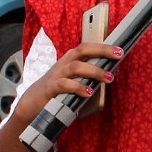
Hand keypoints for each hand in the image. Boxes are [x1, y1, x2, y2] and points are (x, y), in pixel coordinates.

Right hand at [8, 40, 123, 130]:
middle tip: (118, 56)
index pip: (87, 47)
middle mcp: (63, 64)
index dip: (103, 47)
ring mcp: (56, 75)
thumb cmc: (57, 92)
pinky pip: (64, 85)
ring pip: (75, 66)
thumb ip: (90, 78)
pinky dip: (78, 87)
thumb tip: (111, 74)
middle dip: (101, 51)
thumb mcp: (74, 82)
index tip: (120, 50)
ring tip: (108, 78)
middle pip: (82, 50)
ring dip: (94, 71)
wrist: (31, 104)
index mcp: (69, 60)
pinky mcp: (50, 89)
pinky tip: (88, 92)